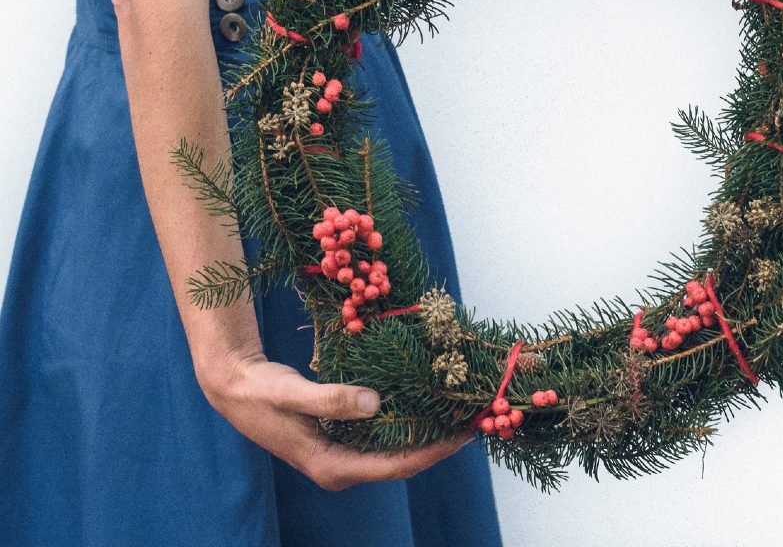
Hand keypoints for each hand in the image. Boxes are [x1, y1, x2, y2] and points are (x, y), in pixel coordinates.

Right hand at [201, 349, 472, 491]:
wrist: (235, 386)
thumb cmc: (262, 393)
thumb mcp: (294, 393)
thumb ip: (332, 399)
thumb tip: (376, 403)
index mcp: (332, 466)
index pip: (396, 467)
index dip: (434, 451)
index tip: (465, 434)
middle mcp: (342, 466)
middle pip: (403, 462)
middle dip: (439, 443)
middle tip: (476, 419)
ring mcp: (342, 452)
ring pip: (395, 448)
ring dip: (427, 432)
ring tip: (460, 411)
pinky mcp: (341, 436)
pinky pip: (383, 434)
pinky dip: (407, 420)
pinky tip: (426, 402)